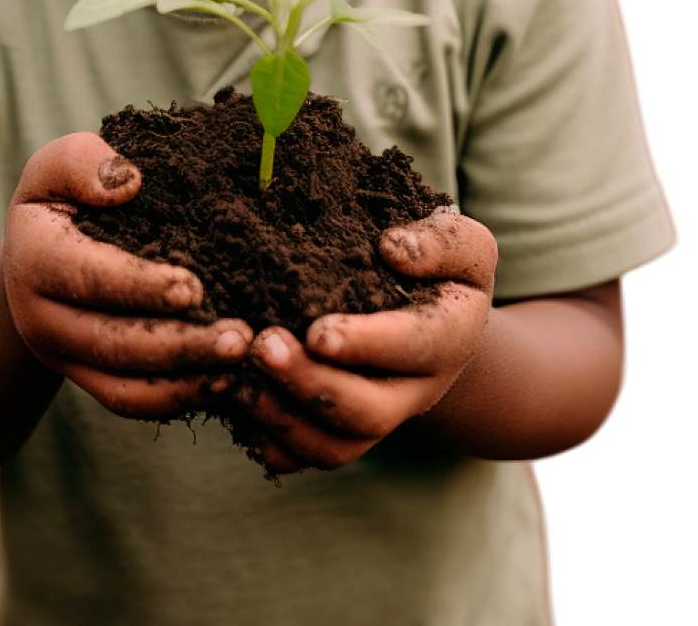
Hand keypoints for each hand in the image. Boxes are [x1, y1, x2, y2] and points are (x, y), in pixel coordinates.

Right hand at [4, 132, 252, 421]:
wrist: (40, 251)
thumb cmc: (66, 195)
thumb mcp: (59, 165)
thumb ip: (82, 162)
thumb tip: (127, 182)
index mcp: (34, 260)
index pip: (89, 278)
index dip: (140, 286)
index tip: (194, 287)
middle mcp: (40, 320)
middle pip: (112, 345)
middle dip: (179, 345)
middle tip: (240, 337)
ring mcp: (65, 358)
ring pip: (125, 387)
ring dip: (187, 381)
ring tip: (242, 362)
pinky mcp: (89, 380)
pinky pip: (133, 402)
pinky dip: (180, 399)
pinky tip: (227, 382)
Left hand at [239, 206, 497, 476]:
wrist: (433, 310)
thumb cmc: (441, 266)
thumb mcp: (463, 243)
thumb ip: (443, 242)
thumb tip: (392, 248)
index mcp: (448, 339)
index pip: (414, 349)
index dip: (366, 345)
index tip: (318, 332)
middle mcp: (415, 390)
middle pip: (368, 414)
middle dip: (312, 386)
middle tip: (261, 347)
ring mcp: (377, 414)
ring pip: (333, 446)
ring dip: (281, 419)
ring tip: (236, 379)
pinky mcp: (341, 429)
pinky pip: (306, 455)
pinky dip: (269, 441)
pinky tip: (234, 404)